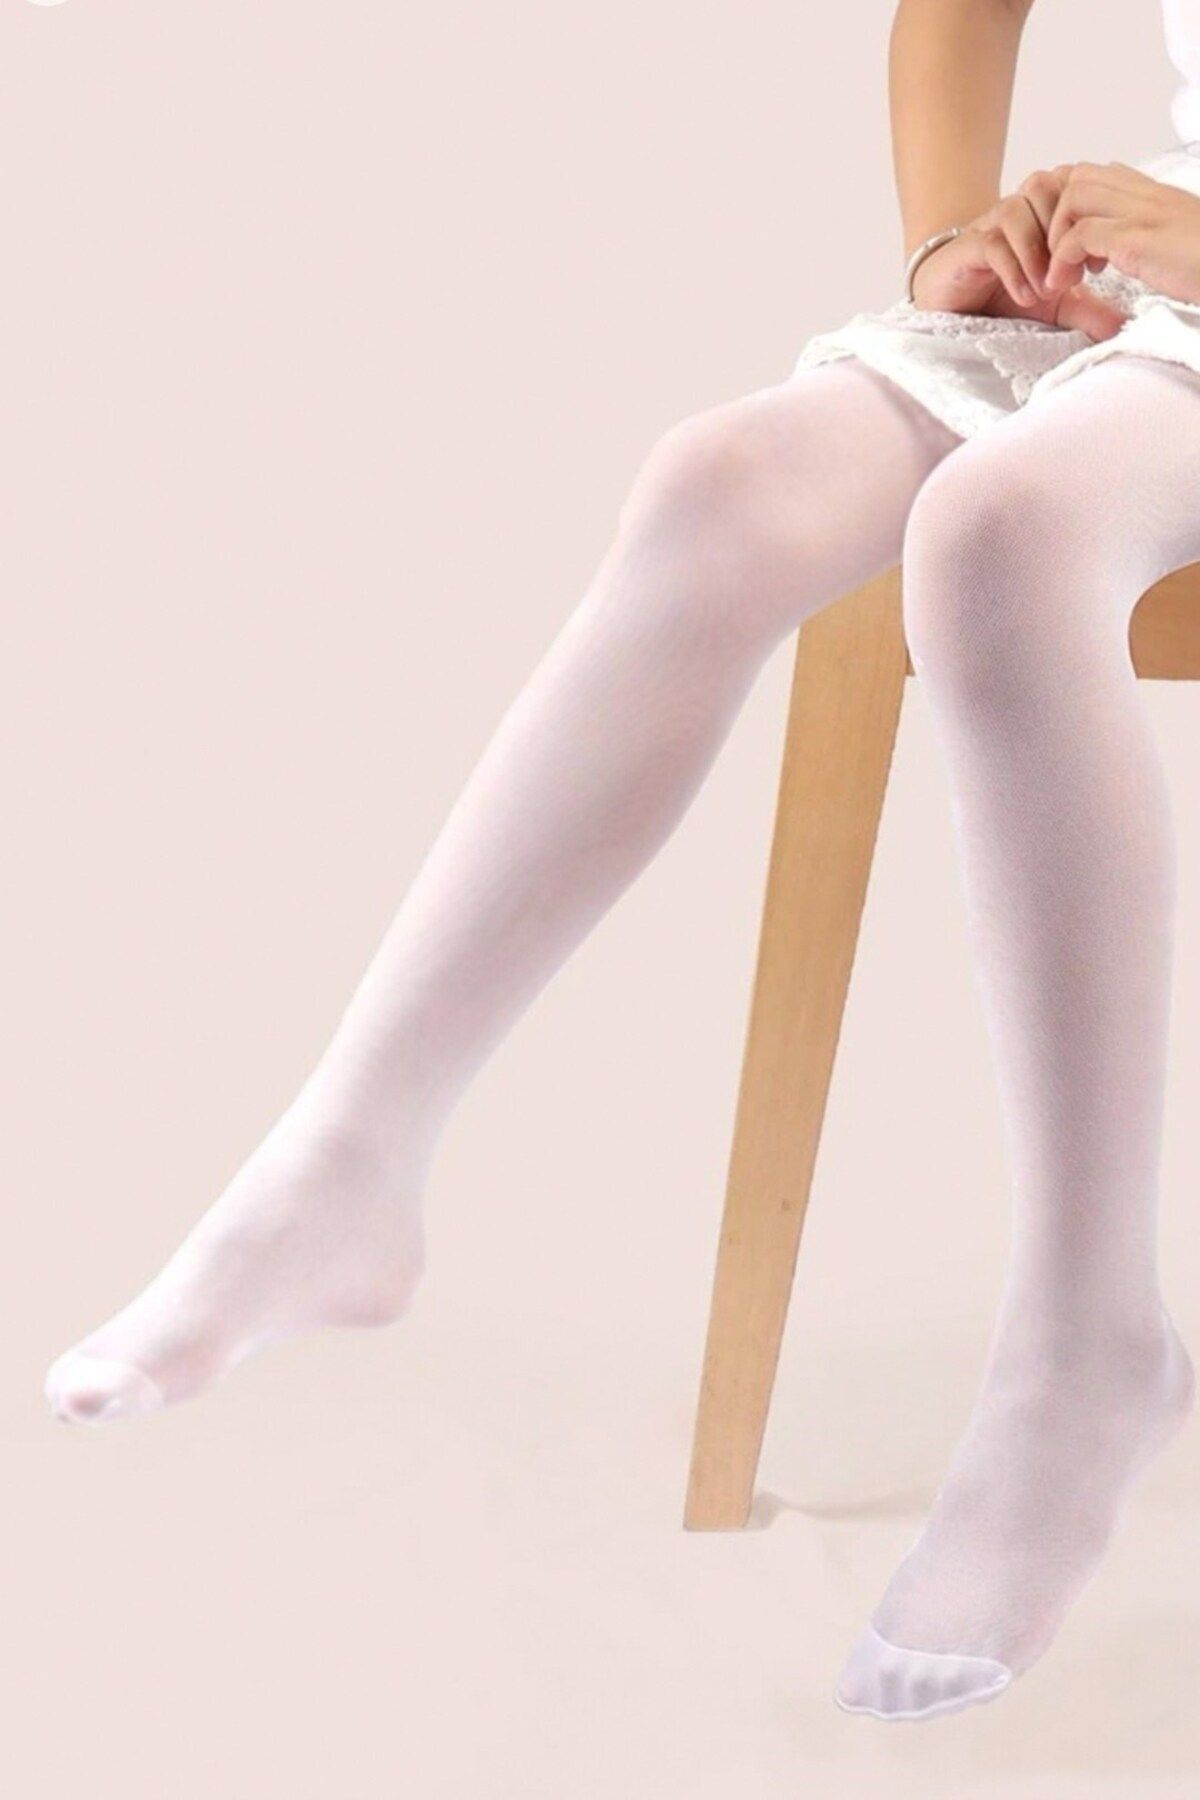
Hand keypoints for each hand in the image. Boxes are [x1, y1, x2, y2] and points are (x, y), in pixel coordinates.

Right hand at [912, 171, 1125, 340]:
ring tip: (1046, 290)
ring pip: (1015, 209)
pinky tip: (1026, 297)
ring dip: (1036, 250)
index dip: (1085, 220)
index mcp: (1038, 214)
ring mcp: (985, 228)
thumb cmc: (1000, 300)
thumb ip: (1088, 310)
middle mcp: (1013, 213)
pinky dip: (1014, 269)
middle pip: (1043, 185)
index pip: (1068, 185)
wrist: (950, 311)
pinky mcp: (964, 251)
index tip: (1096, 267)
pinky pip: (991, 244)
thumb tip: (1122, 324)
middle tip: (1072, 275)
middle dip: (1062, 229)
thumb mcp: (1054, 307)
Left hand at [1046, 162, 1199, 304]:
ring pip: (1073, 196)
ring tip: (1062, 274)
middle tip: (1062, 259)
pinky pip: (1079, 234)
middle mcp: (1150, 195)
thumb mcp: (1180, 246)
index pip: (1101, 176)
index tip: (1077, 247)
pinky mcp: (1138, 238)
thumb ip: (1154, 240)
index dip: (1075, 206)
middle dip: (1056, 217)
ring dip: (1055, 237)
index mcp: (1160, 196)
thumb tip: (1137, 254)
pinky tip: (1067, 285)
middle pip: (1079, 176)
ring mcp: (1144, 213)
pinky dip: (1061, 260)